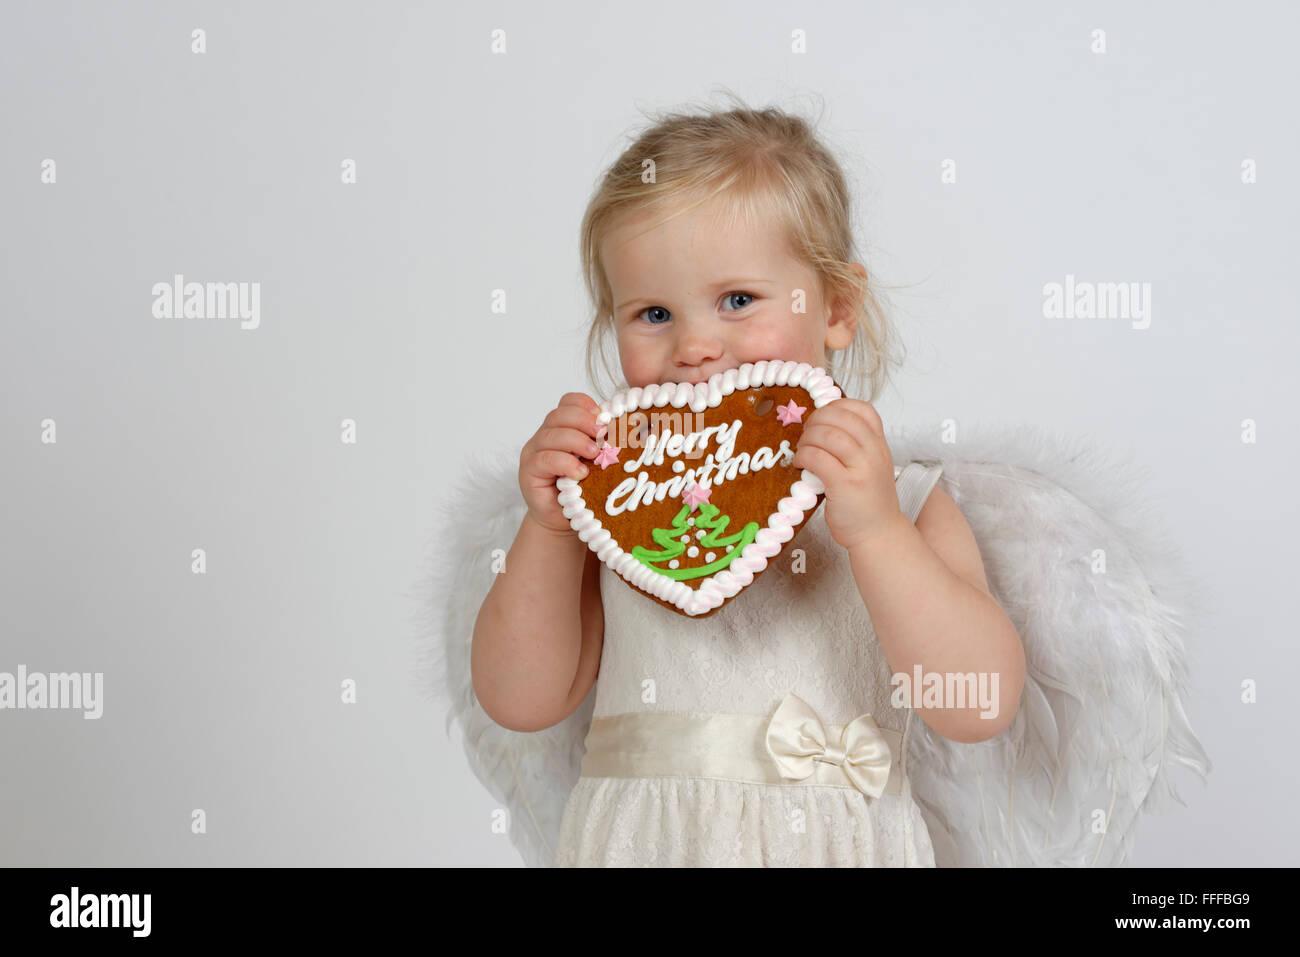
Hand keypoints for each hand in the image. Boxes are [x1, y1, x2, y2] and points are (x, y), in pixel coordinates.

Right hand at [519, 392, 606, 535]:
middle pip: (559, 415)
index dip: (585, 405)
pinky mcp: (528, 472)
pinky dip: (565, 463)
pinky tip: (581, 473)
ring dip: (576, 441)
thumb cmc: (583, 490)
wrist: (562, 521)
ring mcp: (533, 453)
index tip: (604, 418)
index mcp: (561, 427)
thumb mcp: (596, 463)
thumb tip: (627, 430)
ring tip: (595, 454)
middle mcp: (544, 436)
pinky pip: (545, 459)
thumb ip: (602, 445)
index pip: (568, 402)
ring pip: (551, 435)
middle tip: (602, 436)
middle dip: (584, 421)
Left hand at [790, 399, 905, 551]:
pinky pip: (818, 458)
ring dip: (807, 438)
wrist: (878, 534)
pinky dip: (804, 456)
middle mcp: (874, 452)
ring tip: (802, 450)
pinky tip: (800, 464)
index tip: (822, 418)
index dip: (836, 407)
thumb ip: (854, 447)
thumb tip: (818, 428)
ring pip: (828, 435)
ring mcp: (862, 468)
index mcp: (879, 444)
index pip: (862, 409)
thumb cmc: (868, 502)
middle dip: (816, 420)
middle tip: (805, 434)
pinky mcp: (845, 485)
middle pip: (841, 417)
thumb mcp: (870, 466)